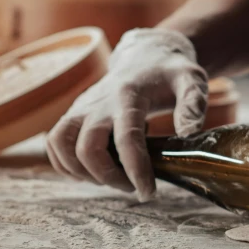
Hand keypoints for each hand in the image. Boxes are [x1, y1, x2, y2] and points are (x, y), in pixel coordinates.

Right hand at [46, 28, 207, 201]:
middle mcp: (99, 102)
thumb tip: (190, 134)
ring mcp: (82, 107)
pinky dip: (67, 164)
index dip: (135, 169)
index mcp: (129, 96)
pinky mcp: (74, 113)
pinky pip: (55, 143)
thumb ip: (193, 104)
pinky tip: (93, 171)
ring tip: (112, 179)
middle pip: (87, 148)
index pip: (127, 138)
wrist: (145, 55)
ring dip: (83, 172)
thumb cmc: (170, 72)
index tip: (149, 193)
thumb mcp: (191, 80)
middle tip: (133, 187)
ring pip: (61, 145)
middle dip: (109, 177)